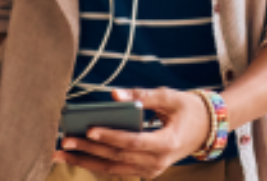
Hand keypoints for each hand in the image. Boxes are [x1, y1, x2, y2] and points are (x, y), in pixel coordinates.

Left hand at [54, 88, 210, 178]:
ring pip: (113, 168)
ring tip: (61, 154)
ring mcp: (151, 170)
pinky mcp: (145, 171)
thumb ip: (142, 96)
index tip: (90, 129)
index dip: (111, 136)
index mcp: (167, 143)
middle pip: (117, 158)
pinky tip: (76, 157)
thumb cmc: (187, 109)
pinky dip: (96, 163)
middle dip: (88, 150)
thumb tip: (113, 95)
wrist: (205, 129)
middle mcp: (158, 162)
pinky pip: (117, 169)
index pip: (133, 142)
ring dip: (86, 161)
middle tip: (64, 140)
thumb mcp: (169, 97)